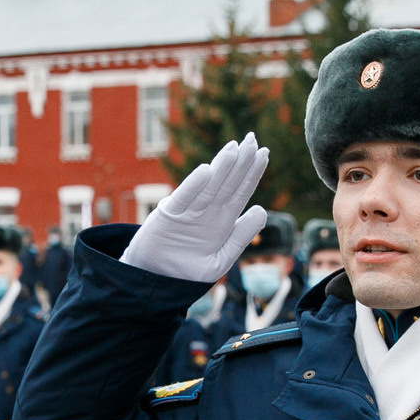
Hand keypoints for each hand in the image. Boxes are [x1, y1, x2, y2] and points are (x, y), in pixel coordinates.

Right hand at [122, 136, 270, 282]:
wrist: (155, 280)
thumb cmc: (188, 271)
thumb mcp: (220, 259)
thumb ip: (241, 237)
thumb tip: (262, 210)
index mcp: (222, 221)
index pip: (241, 191)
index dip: (252, 172)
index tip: (264, 153)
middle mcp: (207, 212)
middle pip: (228, 183)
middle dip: (241, 162)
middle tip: (252, 139)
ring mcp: (188, 211)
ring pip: (209, 186)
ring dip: (222, 167)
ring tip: (235, 148)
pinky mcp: (168, 215)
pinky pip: (184, 198)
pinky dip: (194, 185)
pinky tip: (206, 171)